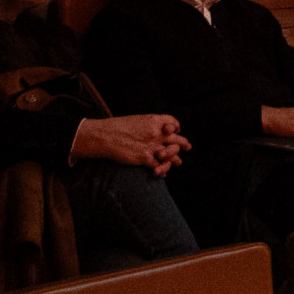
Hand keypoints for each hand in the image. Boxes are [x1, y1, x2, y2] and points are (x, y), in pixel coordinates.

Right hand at [70, 113, 188, 172]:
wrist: (105, 136)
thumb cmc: (118, 127)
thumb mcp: (137, 120)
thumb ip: (149, 125)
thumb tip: (157, 128)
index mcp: (153, 121)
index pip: (173, 122)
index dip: (176, 126)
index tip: (177, 130)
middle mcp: (156, 133)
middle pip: (177, 139)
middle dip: (183, 143)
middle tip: (188, 146)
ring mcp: (151, 146)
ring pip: (171, 154)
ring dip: (176, 159)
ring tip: (179, 162)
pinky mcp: (145, 158)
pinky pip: (159, 166)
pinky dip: (162, 170)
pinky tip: (162, 172)